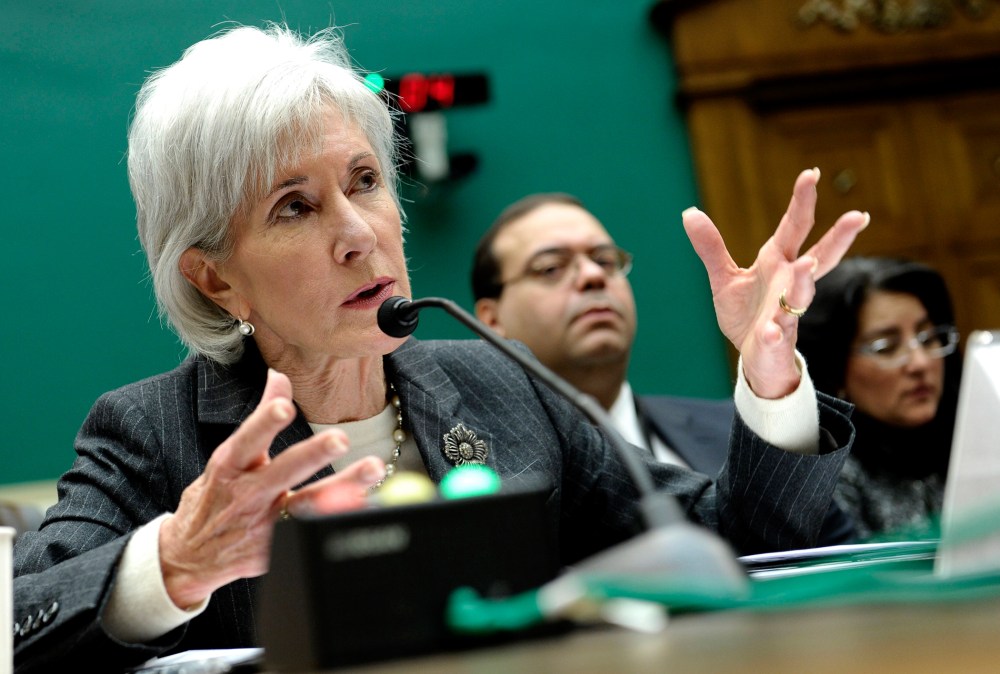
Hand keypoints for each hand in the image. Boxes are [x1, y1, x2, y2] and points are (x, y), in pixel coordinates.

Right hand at [159, 368, 385, 608]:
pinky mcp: (275, 549)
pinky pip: (312, 532)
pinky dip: (339, 519)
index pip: (248, 439)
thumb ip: (261, 417)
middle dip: (313, 453)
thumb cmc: (216, 496)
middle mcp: (247, 493)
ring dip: (343, 486)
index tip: (285, 407)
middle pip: (284, 470)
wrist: (189, 556)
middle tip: (340, 438)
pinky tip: (364, 508)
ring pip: (308, 503)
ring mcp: (263, 523)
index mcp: (231, 465)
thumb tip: (279, 375)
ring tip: (372, 468)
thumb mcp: (229, 456)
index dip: (265, 422)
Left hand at [683, 168, 868, 398]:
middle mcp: (789, 284)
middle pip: (818, 256)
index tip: (811, 173)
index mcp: (777, 263)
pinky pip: (777, 335)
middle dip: (837, 237)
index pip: (794, 227)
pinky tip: (772, 331)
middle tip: (857, 217)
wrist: (754, 357)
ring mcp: (785, 312)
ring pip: (801, 294)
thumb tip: (689, 213)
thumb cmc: (747, 314)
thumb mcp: (724, 277)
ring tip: (808, 262)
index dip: (802, 202)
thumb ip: (711, 247)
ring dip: (804, 280)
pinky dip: (775, 332)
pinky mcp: (774, 339)